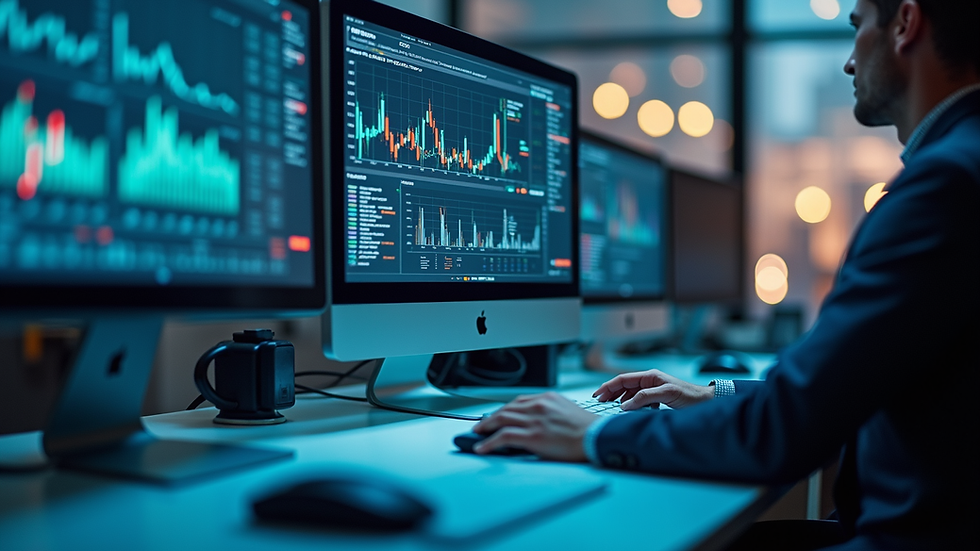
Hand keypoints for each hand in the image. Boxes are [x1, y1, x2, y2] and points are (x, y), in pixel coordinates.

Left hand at [471, 392, 597, 461]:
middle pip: (506, 409)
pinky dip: (489, 442)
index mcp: (547, 398)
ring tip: (477, 434)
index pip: (518, 401)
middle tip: (480, 425)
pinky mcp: (532, 435)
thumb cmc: (588, 429)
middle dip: (491, 418)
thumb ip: (550, 413)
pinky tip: (482, 447)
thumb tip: (537, 423)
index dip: (505, 410)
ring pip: (501, 419)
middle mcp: (538, 405)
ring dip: (485, 427)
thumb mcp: (567, 412)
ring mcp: (534, 420)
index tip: (498, 416)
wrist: (597, 438)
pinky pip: (503, 437)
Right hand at [593, 369, 712, 409]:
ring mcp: (653, 390)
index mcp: (650, 376)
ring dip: (621, 401)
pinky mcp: (658, 399)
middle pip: (624, 386)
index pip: (623, 379)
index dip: (608, 387)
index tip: (598, 395)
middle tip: (599, 403)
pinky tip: (631, 413)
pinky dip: (632, 407)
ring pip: (630, 395)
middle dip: (611, 394)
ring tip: (613, 409)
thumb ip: (645, 398)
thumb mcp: (666, 394)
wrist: (707, 403)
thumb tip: (625, 404)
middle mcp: (650, 381)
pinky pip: (639, 402)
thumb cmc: (691, 396)